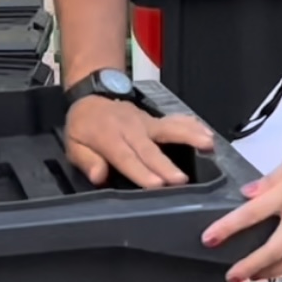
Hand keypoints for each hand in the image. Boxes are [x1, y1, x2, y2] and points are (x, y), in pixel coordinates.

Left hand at [65, 95, 213, 188]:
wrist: (92, 97)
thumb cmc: (84, 127)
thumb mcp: (74, 145)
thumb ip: (87, 161)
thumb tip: (98, 176)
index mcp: (108, 138)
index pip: (126, 157)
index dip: (141, 171)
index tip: (156, 184)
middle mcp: (131, 130)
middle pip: (149, 149)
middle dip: (165, 164)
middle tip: (181, 180)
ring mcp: (146, 122)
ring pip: (168, 129)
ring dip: (188, 137)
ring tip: (207, 145)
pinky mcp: (156, 120)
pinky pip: (175, 121)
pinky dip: (192, 125)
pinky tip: (207, 133)